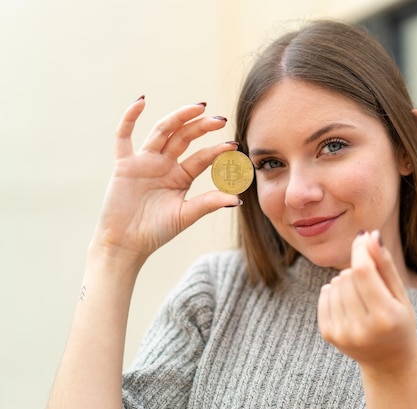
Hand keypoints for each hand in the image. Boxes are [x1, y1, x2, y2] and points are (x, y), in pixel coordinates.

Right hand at [91, 98, 240, 263]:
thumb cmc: (156, 231)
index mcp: (181, 176)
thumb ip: (208, 203)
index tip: (234, 145)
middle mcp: (164, 164)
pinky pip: (124, 136)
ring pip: (162, 132)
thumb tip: (238, 199)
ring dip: (178, 117)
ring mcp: (144, 162)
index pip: (202, 157)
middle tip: (220, 119)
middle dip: (201, 127)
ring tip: (198, 107)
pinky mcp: (124, 164)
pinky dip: (130, 118)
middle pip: (184, 138)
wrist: (125, 244)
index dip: (217, 150)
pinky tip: (141, 101)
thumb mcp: (186, 215)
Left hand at [317, 230, 416, 373]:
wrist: (388, 362)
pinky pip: (325, 295)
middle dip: (357, 269)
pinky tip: (348, 301)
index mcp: (385, 317)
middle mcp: (361, 328)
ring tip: (361, 295)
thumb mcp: (400, 295)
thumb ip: (384, 265)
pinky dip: (334, 291)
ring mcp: (342, 333)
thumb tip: (369, 236)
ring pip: (334, 284)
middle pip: (347, 276)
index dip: (360, 250)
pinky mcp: (328, 334)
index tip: (362, 238)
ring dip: (346, 281)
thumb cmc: (399, 322)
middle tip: (371, 282)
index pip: (363, 271)